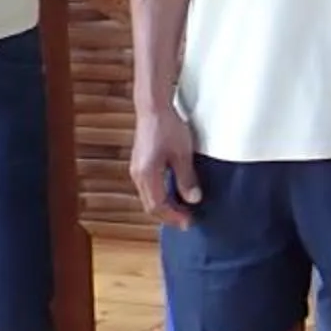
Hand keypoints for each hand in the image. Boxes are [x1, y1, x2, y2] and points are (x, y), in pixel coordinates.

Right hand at [129, 103, 202, 228]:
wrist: (153, 108)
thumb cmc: (168, 127)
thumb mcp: (182, 154)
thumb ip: (187, 178)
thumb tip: (193, 199)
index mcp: (147, 174)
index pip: (158, 206)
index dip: (174, 216)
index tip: (189, 222)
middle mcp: (138, 175)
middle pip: (151, 206)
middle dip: (169, 216)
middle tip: (187, 221)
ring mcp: (137, 170)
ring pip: (149, 198)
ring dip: (165, 207)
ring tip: (183, 210)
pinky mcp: (140, 164)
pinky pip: (149, 188)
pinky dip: (161, 196)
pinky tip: (174, 194)